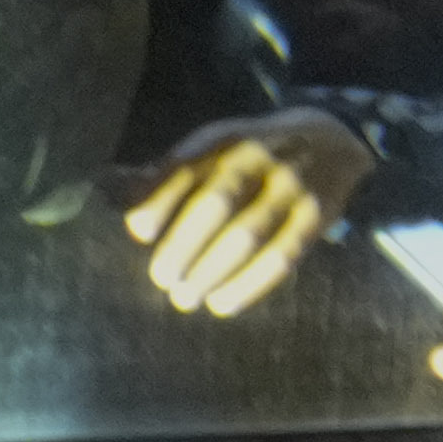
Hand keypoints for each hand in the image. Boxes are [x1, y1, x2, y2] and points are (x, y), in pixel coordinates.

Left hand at [120, 111, 372, 320]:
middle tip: (162, 277)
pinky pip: (283, 255)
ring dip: (212, 271)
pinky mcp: (317, 215)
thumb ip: (165, 172)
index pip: (186, 168)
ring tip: (185, 298)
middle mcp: (258, 158)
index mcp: (223, 140)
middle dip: (184, 244)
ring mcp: (291, 186)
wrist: (333, 137)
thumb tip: (109, 190)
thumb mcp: (212, 147)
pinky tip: (223, 304)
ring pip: (248, 234)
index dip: (160, 201)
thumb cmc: (249, 154)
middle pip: (216, 204)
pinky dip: (250, 285)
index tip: (138, 232)